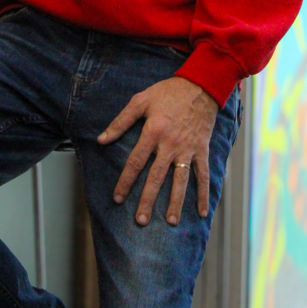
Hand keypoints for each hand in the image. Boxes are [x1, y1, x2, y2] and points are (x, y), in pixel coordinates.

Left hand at [98, 75, 217, 226]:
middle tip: (141, 220)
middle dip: (148, 199)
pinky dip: (204, 194)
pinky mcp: (202, 150)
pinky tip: (202, 212)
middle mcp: (171, 144)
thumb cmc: (167, 92)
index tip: (118, 198)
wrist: (200, 85)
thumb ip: (121, 121)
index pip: (136, 162)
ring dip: (175, 202)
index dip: (125, 181)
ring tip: (169, 222)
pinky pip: (203, 175)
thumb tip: (102, 139)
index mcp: (153, 131)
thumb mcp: (141, 100)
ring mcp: (188, 149)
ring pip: (180, 181)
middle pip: (157, 177)